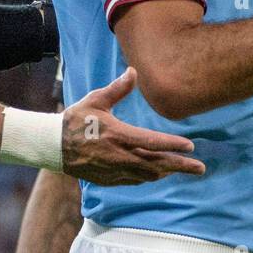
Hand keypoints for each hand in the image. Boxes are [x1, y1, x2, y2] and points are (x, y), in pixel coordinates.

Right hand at [62, 67, 205, 185]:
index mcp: (118, 135)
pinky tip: (159, 172)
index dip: (173, 145)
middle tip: (201, 168)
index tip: (191, 147)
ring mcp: (113, 170)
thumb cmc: (75, 119)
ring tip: (184, 168)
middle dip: (180, 166)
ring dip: (167, 172)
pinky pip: (134, 180)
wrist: (52, 145)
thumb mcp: (95, 100)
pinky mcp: (108, 179)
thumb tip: (134, 71)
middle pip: (156, 164)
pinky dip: (150, 177)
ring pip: (148, 175)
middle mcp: (119, 156)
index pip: (152, 142)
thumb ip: (117, 89)